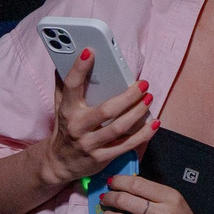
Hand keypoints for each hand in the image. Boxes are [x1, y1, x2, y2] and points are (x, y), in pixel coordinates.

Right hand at [38, 47, 155, 190]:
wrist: (59, 163)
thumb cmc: (65, 128)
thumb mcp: (60, 107)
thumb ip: (63, 85)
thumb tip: (62, 60)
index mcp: (67, 110)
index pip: (72, 86)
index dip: (79, 69)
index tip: (90, 51)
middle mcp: (77, 127)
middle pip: (106, 110)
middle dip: (128, 96)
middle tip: (143, 84)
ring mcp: (89, 144)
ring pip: (118, 128)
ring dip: (138, 113)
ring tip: (149, 98)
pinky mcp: (101, 158)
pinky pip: (126, 145)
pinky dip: (143, 134)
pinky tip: (155, 122)